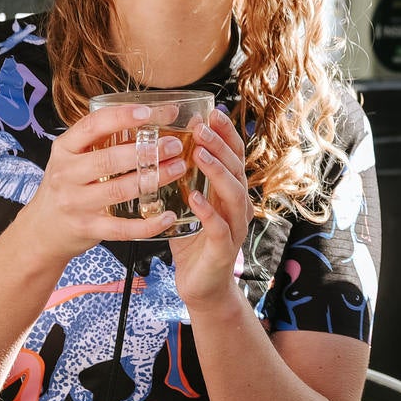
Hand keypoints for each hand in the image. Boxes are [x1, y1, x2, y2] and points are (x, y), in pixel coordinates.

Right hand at [12, 104, 178, 265]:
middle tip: (173, 145)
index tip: (148, 111)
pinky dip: (148, 224)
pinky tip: (167, 216)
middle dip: (146, 151)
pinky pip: (122, 228)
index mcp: (64, 149)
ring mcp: (76, 203)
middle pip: (109, 160)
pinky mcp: (88, 228)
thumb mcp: (75, 158)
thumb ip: (105, 141)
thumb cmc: (67, 185)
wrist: (42, 228)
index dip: (120, 116)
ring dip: (154, 179)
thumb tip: (155, 118)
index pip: (92, 126)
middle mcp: (66, 174)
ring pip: (120, 190)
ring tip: (177, 168)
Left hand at [160, 107, 250, 312]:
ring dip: (216, 171)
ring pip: (233, 193)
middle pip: (237, 168)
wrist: (202, 287)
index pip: (234, 156)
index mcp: (230, 192)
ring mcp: (234, 227)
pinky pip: (219, 226)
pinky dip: (207, 210)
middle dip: (220, 145)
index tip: (210, 113)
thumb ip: (184, 180)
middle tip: (202, 127)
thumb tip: (162, 148)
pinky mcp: (224, 249)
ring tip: (198, 154)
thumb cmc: (193, 243)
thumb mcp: (190, 205)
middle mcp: (238, 206)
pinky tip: (193, 197)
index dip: (225, 134)